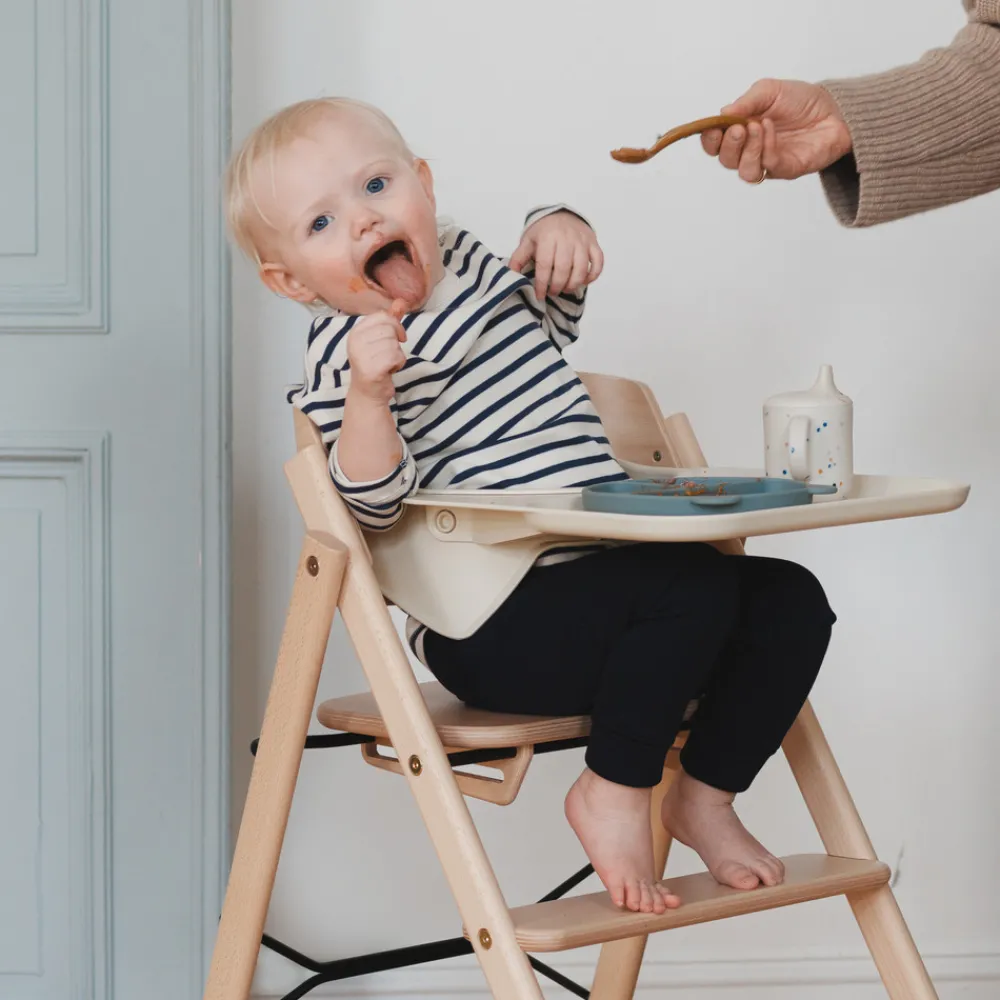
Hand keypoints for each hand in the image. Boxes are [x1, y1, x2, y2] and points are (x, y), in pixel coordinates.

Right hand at [345, 299, 406, 404]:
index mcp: (355, 332)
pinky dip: (398, 364)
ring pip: (395, 344)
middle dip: (395, 343)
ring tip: (386, 364)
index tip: (397, 338)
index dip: (395, 325)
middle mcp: (355, 342)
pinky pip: (397, 357)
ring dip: (397, 356)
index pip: (382, 316)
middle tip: (387, 355)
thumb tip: (401, 302)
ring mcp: (362, 356)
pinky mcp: (372, 369)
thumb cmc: (375, 363)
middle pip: (390, 330)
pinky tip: (388, 371)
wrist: (368, 392)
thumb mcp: (380, 339)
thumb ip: (390, 320)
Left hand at [509, 211, 603, 298]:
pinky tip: (583, 281)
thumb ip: (519, 258)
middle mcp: (566, 238)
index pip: (545, 265)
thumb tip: (510, 275)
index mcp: (548, 237)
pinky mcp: (594, 243)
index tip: (539, 295)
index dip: (542, 284)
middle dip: (557, 286)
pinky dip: (593, 275)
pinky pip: (598, 262)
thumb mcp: (528, 242)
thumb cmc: (543, 232)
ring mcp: (582, 241)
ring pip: (582, 268)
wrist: (562, 214)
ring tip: (565, 289)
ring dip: (574, 284)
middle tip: (552, 292)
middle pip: (564, 269)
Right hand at [701, 79, 852, 182]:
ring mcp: (768, 162)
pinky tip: (771, 129)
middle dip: (728, 145)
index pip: (715, 146)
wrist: (833, 108)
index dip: (710, 140)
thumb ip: (746, 101)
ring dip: (747, 150)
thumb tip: (722, 113)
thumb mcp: (769, 90)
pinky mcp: (786, 170)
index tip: (713, 127)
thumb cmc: (800, 100)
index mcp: (741, 132)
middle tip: (739, 127)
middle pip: (726, 161)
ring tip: (757, 127)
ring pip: (744, 171)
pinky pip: (768, 166)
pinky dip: (767, 147)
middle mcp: (750, 151)